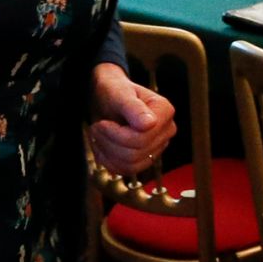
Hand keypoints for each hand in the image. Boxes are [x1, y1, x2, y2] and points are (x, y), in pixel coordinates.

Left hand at [88, 63, 175, 179]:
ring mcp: (158, 146)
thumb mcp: (120, 94)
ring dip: (107, 153)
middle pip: (135, 154)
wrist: (107, 97)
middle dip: (109, 143)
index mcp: (165, 112)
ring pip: (131, 165)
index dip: (116, 135)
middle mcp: (167, 130)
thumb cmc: (114, 91)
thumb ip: (133, 108)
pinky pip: (128, 170)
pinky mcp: (147, 157)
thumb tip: (150, 124)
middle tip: (96, 128)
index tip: (101, 123)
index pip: (142, 138)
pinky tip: (102, 147)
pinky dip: (109, 162)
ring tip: (98, 137)